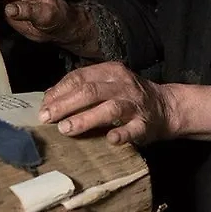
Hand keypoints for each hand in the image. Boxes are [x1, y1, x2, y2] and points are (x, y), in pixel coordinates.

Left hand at [39, 61, 177, 145]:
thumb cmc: (128, 96)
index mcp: (111, 72)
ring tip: (66, 129)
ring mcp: (135, 105)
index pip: (80, 77)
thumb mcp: (107, 84)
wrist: (166, 106)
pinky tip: (109, 139)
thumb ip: (81, 87)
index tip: (44, 106)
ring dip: (85, 119)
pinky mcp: (145, 124)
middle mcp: (123, 85)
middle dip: (65, 105)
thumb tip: (49, 98)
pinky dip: (121, 134)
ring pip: (109, 109)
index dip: (59, 91)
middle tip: (47, 118)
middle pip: (91, 92)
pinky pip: (132, 129)